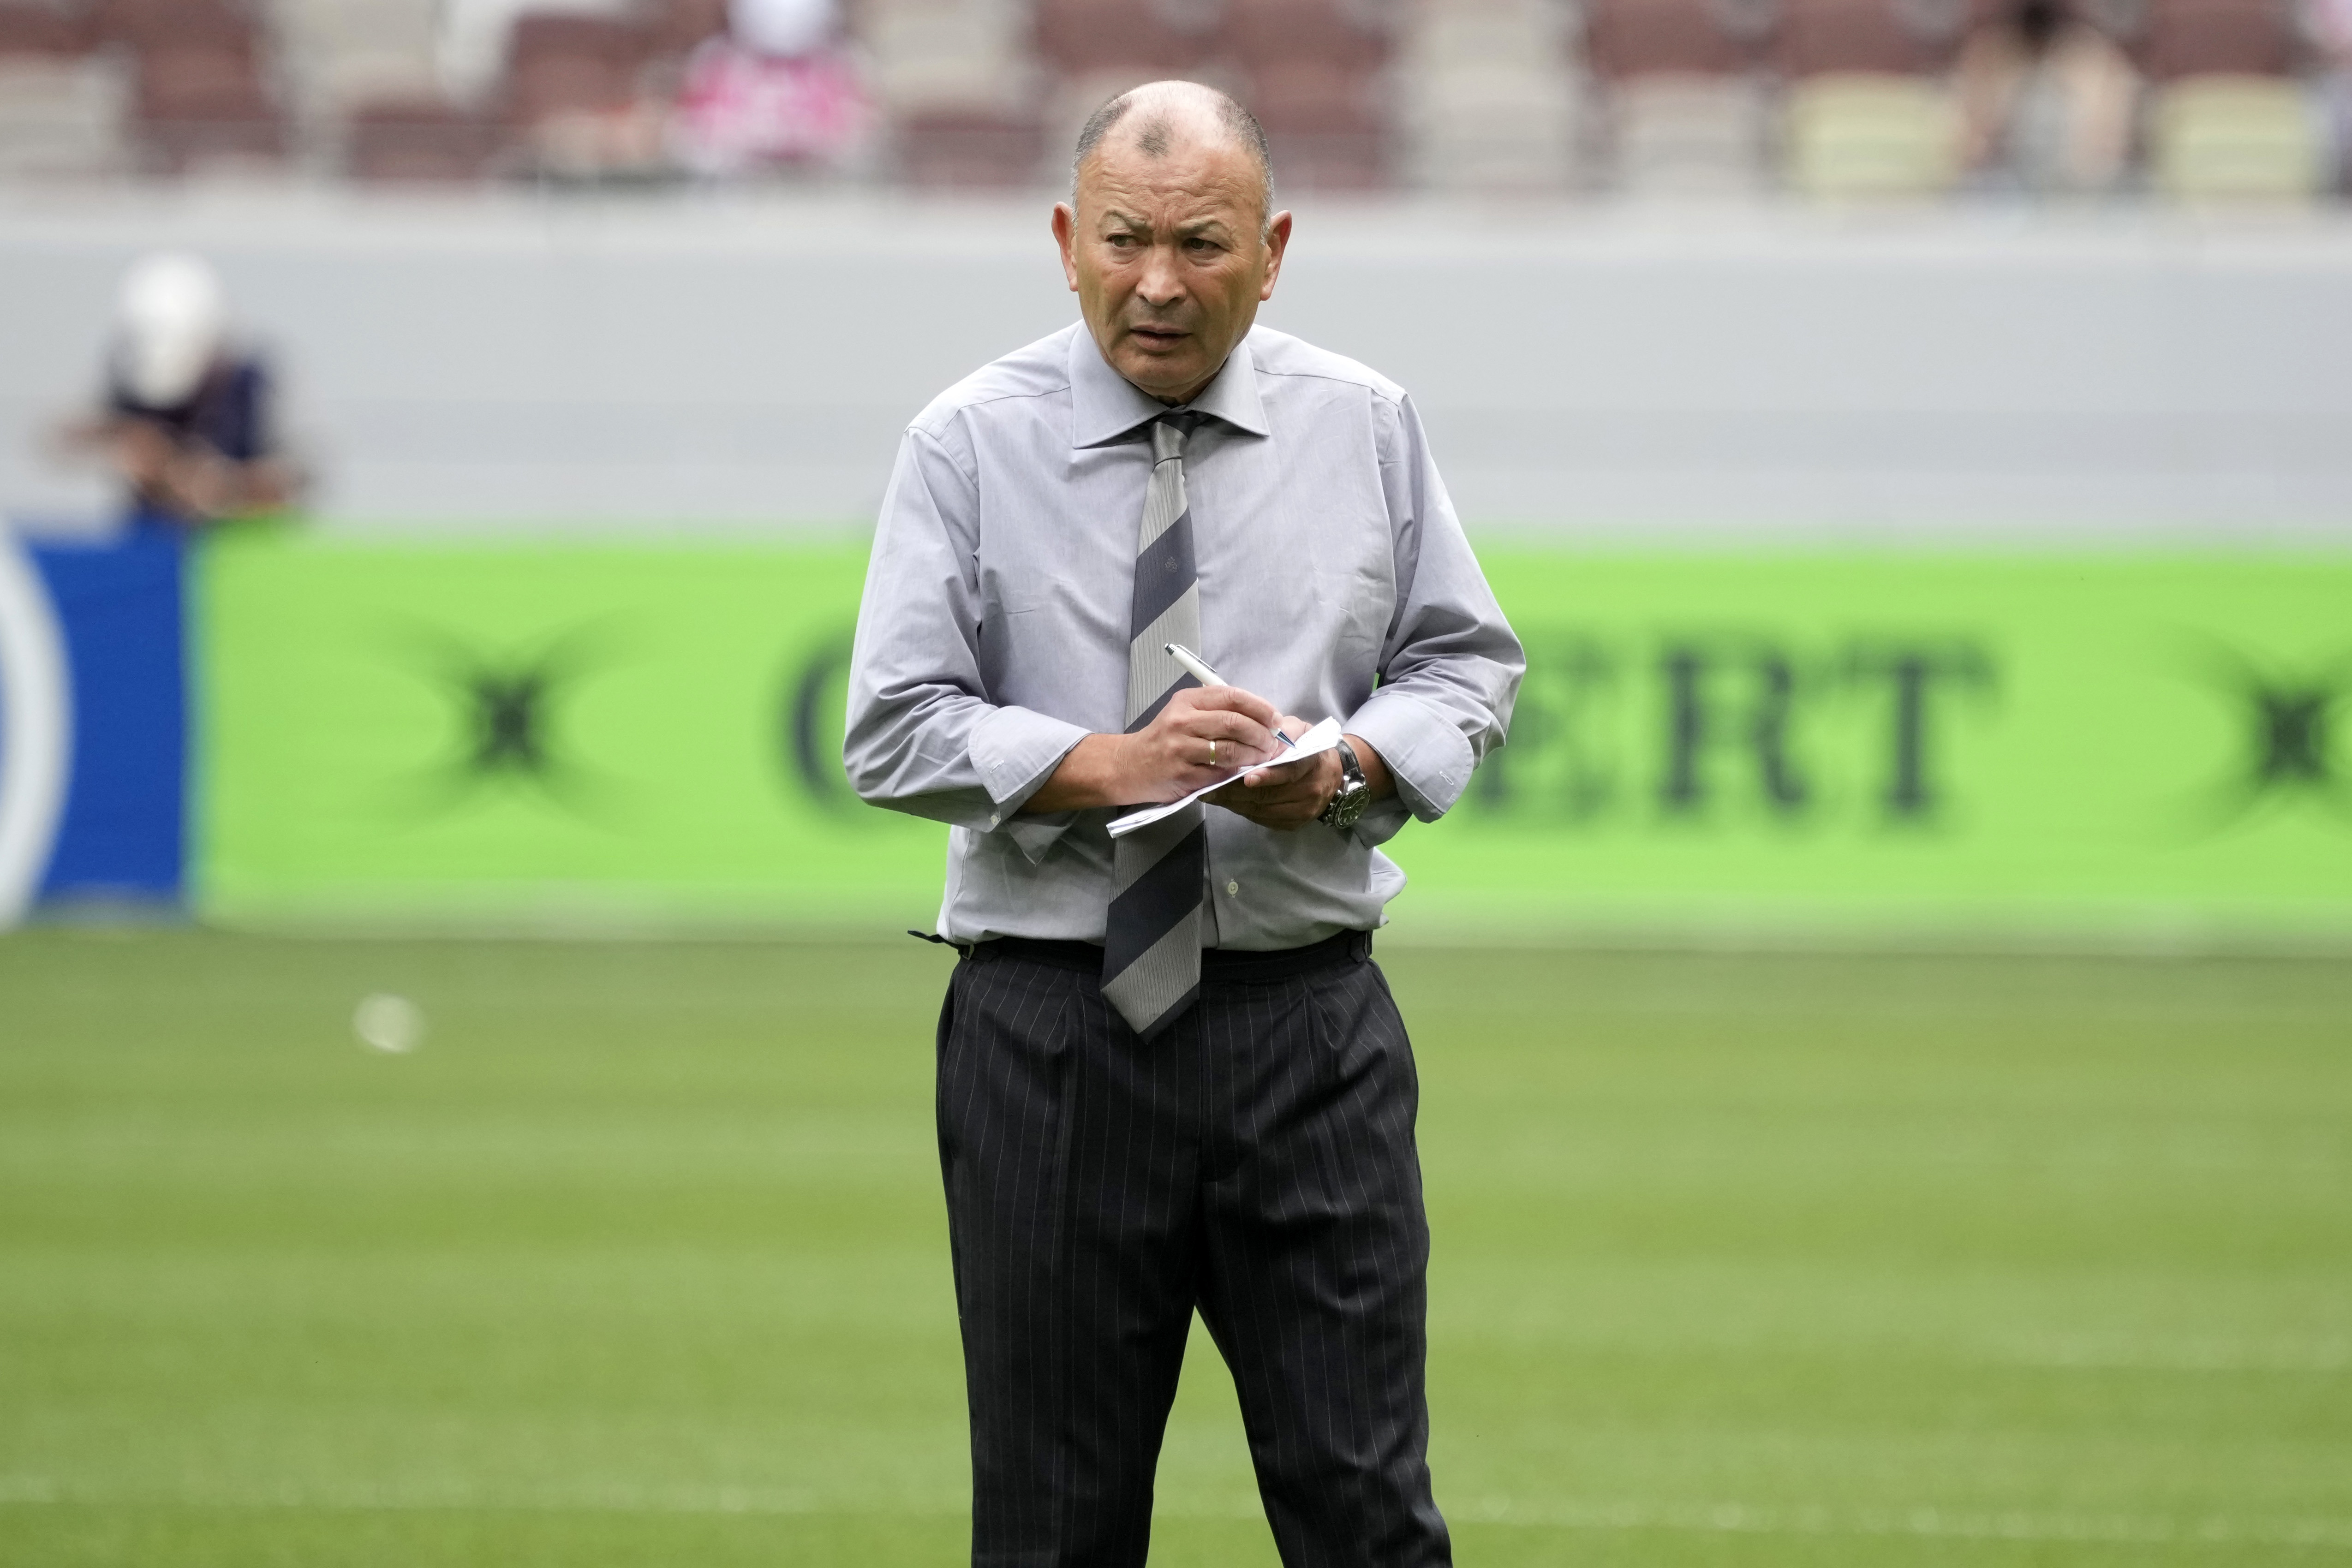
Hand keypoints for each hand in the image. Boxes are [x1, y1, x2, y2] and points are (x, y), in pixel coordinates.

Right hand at [1023, 685, 1284, 812]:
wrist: (1127, 766)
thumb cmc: (1163, 740)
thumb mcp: (1184, 714)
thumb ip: (1216, 711)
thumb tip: (1261, 719)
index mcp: (1187, 701)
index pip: (1232, 696)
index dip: (1260, 707)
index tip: (1276, 719)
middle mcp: (1182, 721)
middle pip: (1234, 723)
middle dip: (1262, 735)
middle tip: (1274, 744)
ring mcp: (1180, 748)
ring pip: (1230, 750)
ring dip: (1254, 756)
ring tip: (1264, 759)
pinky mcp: (1181, 774)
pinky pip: (1219, 774)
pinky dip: (1236, 774)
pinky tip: (1244, 774)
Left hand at [1207, 716, 1338, 830]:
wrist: (1331, 774)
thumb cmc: (1308, 746)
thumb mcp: (1299, 730)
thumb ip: (1282, 731)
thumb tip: (1260, 736)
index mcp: (1313, 763)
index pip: (1291, 771)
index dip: (1269, 775)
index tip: (1247, 777)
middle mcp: (1311, 790)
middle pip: (1270, 794)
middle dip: (1236, 791)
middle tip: (1209, 786)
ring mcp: (1303, 811)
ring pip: (1262, 810)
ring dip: (1234, 803)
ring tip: (1211, 794)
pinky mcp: (1293, 824)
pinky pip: (1262, 819)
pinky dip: (1242, 810)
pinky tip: (1226, 802)